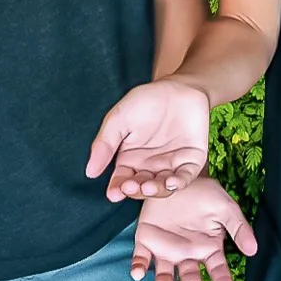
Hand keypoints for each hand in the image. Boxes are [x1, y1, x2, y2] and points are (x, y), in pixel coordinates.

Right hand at [86, 78, 212, 200]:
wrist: (179, 87)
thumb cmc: (146, 101)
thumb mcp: (119, 119)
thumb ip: (105, 144)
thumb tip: (90, 172)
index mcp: (130, 159)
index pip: (121, 181)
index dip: (117, 190)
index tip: (114, 193)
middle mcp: (149, 166)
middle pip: (141, 189)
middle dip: (135, 191)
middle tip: (132, 186)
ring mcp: (170, 165)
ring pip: (162, 188)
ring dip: (155, 191)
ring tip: (148, 186)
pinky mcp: (190, 161)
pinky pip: (185, 177)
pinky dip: (178, 183)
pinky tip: (171, 182)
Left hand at [131, 178, 257, 280]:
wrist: (176, 176)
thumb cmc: (204, 193)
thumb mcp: (225, 206)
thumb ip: (238, 228)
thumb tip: (253, 250)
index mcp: (208, 248)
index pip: (217, 269)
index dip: (222, 280)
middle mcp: (187, 254)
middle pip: (190, 276)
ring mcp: (166, 249)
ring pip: (165, 273)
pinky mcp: (146, 240)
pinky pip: (142, 257)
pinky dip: (139, 266)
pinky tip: (138, 273)